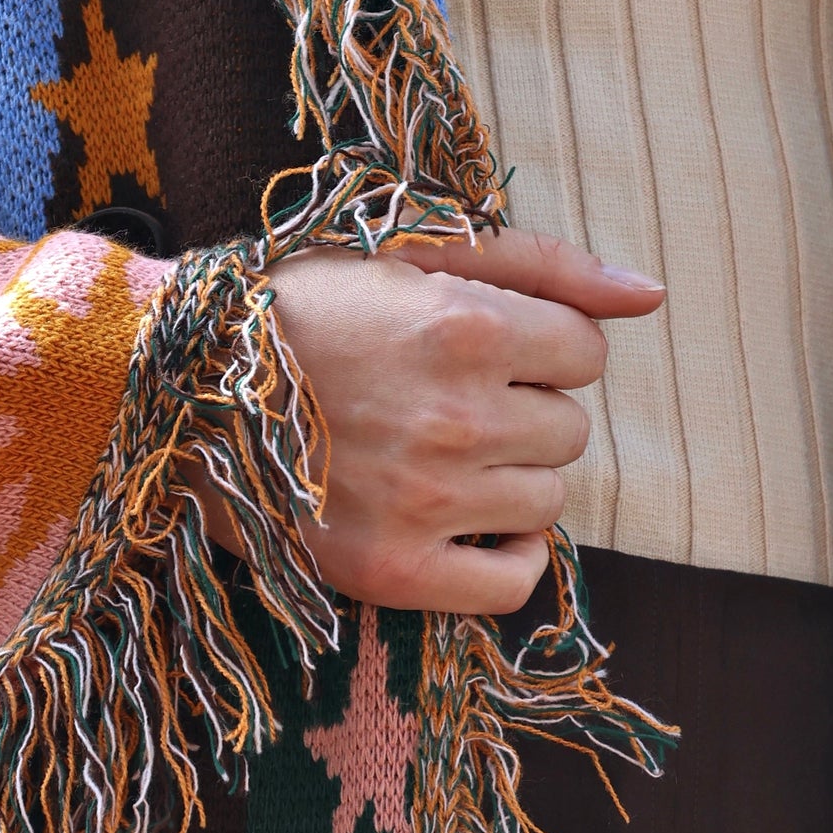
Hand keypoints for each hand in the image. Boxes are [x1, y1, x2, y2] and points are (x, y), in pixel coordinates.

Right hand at [265, 232, 664, 614]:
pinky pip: (512, 582)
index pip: (585, 353)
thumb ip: (543, 263)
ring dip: (508, 481)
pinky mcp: (391, 570)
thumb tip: (652, 295)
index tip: (480, 352)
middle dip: (521, 413)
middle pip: (569, 430)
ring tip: (435, 457)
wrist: (180, 388)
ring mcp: (426, 501)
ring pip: (547, 501)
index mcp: (465, 327)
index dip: (540, 349)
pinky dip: (506, 559)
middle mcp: (456, 417)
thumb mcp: (414, 250)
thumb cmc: (301, 307)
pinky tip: (466, 526)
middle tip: (443, 403)